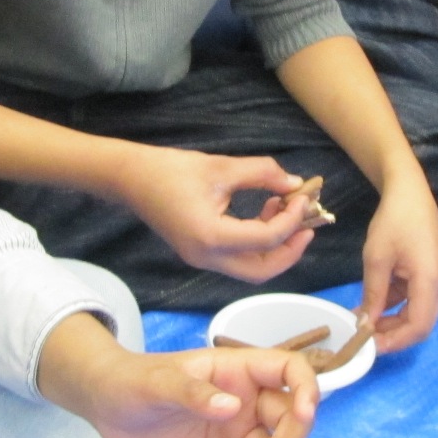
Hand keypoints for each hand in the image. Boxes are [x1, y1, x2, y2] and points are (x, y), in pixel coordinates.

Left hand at [38, 315, 318, 437]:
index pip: (291, 371)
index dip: (308, 389)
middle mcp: (247, 401)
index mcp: (240, 370)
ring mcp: (236, 432)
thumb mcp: (156, 383)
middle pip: (290, 423)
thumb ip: (193, 393)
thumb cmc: (131, 380)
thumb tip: (233, 409)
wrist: (104, 405)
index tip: (304, 413)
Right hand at [117, 146, 317, 282]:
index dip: (291, 220)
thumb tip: (295, 183)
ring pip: (251, 268)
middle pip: (262, 270)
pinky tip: (264, 213)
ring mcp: (201, 259)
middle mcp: (206, 258)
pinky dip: (258, 243)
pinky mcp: (200, 254)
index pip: (266, 239)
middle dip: (290, 249)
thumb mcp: (221, 167)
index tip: (302, 197)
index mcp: (211, 237)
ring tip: (286, 211)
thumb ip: (262, 174)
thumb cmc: (170, 170)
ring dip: (275, 246)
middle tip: (308, 224)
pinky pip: (238, 258)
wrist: (129, 178)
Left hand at [359, 173, 437, 354]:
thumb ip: (373, 296)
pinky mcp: (431, 276)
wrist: (410, 193)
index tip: (369, 347)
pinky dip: (395, 308)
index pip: (419, 327)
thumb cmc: (393, 221)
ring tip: (362, 324)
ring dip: (392, 323)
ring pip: (417, 315)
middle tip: (363, 339)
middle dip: (392, 336)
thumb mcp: (376, 260)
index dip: (395, 342)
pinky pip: (415, 301)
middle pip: (420, 325)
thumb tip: (364, 326)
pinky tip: (372, 307)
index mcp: (430, 282)